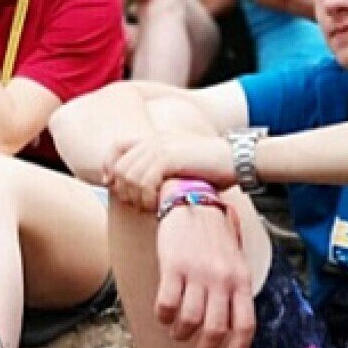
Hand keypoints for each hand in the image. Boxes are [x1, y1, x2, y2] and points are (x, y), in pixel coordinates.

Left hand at [104, 130, 235, 211]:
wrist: (238, 159)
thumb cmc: (213, 169)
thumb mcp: (182, 166)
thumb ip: (160, 172)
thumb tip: (139, 192)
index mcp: (155, 139)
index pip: (116, 147)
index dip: (109, 168)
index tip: (113, 187)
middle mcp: (154, 140)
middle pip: (119, 166)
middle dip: (123, 190)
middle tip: (138, 205)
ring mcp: (161, 147)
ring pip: (128, 176)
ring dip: (136, 197)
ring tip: (150, 207)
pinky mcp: (169, 158)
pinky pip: (143, 181)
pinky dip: (146, 197)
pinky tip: (157, 205)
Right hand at [154, 204, 255, 347]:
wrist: (193, 201)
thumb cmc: (214, 236)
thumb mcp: (235, 262)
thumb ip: (234, 292)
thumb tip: (230, 328)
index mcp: (241, 280)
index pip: (245, 324)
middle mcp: (222, 279)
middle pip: (215, 330)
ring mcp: (197, 273)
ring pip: (189, 320)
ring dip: (181, 334)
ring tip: (178, 333)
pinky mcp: (174, 267)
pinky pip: (166, 303)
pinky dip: (164, 317)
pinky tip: (164, 316)